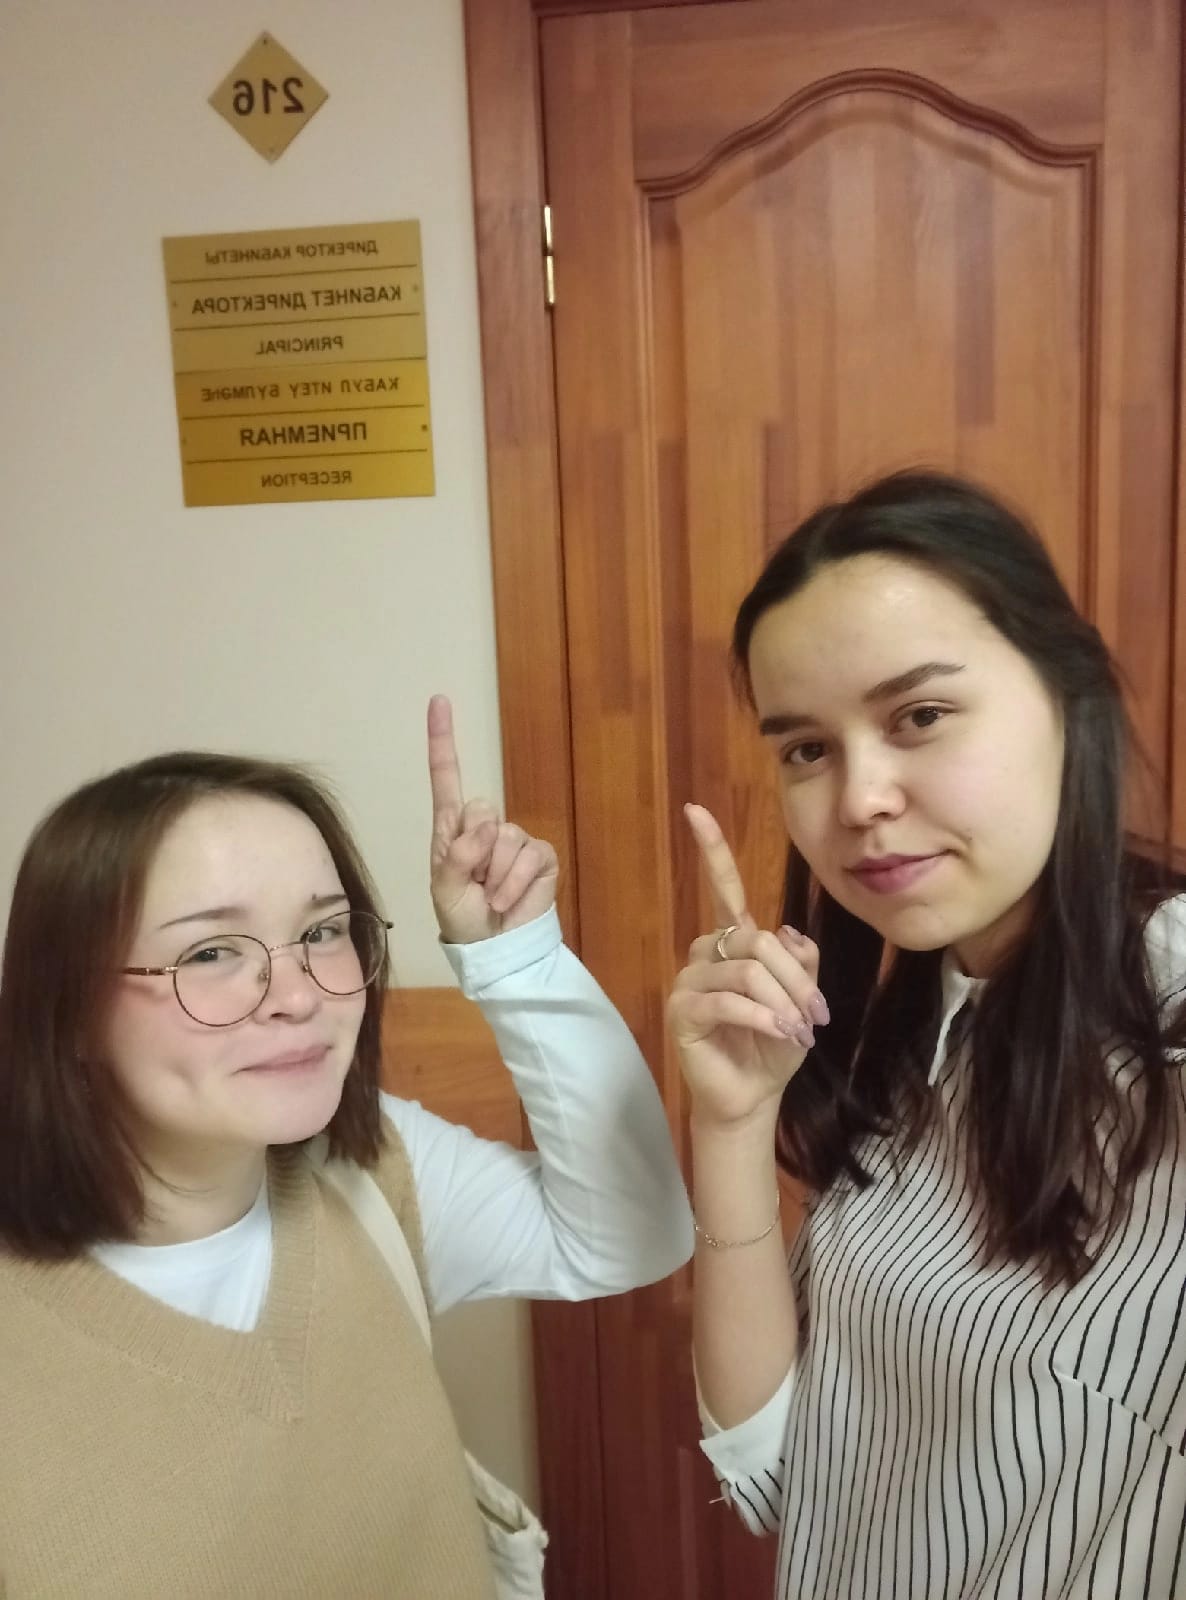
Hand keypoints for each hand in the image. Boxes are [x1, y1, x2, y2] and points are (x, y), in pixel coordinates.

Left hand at [427, 695, 558, 943]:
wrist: (496, 948)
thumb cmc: (463, 919)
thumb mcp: (445, 889)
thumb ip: (457, 854)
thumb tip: (488, 825)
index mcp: (451, 829)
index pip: (446, 778)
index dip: (443, 740)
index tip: (439, 699)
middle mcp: (483, 827)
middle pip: (480, 809)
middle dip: (474, 851)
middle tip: (474, 884)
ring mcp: (514, 840)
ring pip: (505, 837)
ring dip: (495, 876)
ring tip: (490, 898)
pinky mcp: (540, 856)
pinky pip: (529, 856)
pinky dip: (515, 883)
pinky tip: (508, 901)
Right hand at [668, 804, 827, 1129]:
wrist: (752, 1098)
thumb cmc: (773, 1048)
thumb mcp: (802, 1001)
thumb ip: (801, 962)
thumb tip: (789, 932)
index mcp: (733, 944)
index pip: (723, 889)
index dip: (711, 850)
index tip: (695, 810)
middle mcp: (706, 955)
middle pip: (755, 939)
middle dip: (794, 979)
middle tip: (815, 1016)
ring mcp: (690, 982)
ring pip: (746, 971)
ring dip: (782, 1003)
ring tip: (799, 1032)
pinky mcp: (683, 1012)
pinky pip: (728, 1001)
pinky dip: (762, 1018)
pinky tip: (779, 1034)